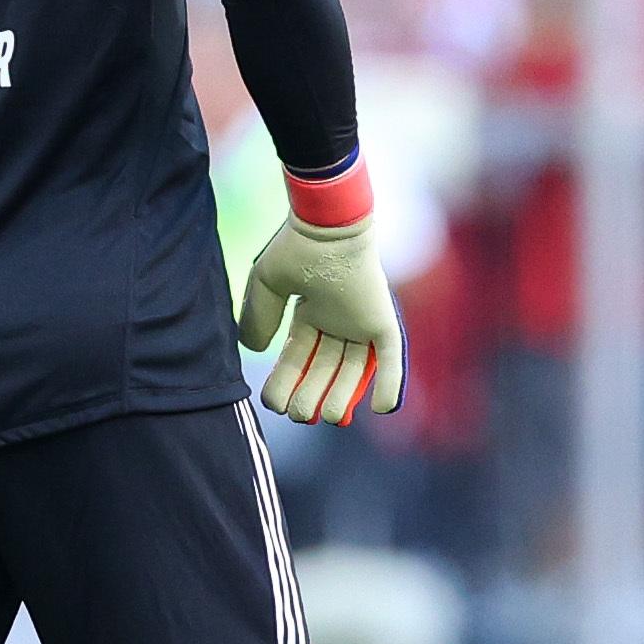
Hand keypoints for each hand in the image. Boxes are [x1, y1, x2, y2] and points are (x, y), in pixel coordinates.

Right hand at [238, 209, 404, 425]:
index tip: (273, 403)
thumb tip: (253, 351)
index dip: (286, 381)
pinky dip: (389, 383)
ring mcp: (361, 321)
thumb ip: (258, 317)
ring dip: (342, 395)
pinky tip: (382, 409)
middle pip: (325, 368)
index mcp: (311, 311)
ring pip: (354, 369)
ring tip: (325, 418)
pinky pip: (389, 357)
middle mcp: (337, 320)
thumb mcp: (267, 284)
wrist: (327, 225)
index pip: (298, 356)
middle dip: (311, 394)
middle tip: (299, 415)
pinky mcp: (382, 320)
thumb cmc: (297, 248)